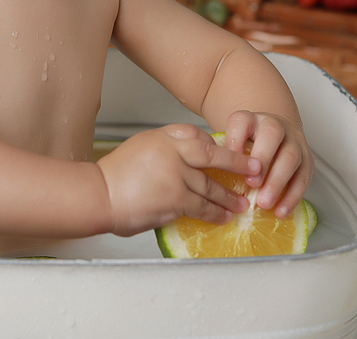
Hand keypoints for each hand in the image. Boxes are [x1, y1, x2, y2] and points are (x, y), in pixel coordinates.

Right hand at [96, 123, 260, 235]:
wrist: (100, 195)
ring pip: (210, 188)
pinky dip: (214, 214)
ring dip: (228, 198)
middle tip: (256, 173)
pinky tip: (222, 217)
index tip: (240, 156)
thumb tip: (197, 152)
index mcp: (164, 139)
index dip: (224, 149)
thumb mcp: (143, 145)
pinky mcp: (174, 201)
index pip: (201, 139)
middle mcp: (172, 155)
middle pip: (213, 160)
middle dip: (238, 167)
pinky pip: (200, 208)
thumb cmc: (117, 172)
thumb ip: (169, 146)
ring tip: (241, 205)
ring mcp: (174, 178)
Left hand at [221, 110, 313, 217]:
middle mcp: (276, 125)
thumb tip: (212, 175)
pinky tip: (281, 210)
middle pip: (272, 135)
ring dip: (278, 182)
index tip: (230, 161)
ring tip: (264, 203)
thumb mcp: (232, 143)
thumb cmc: (249, 145)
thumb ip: (224, 152)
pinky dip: (292, 196)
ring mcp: (295, 142)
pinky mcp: (307, 160)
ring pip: (291, 157)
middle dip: (262, 161)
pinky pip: (303, 178)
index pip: (241, 122)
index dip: (235, 141)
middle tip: (251, 184)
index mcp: (252, 119)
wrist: (274, 137)